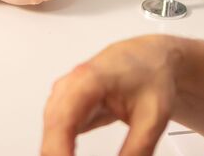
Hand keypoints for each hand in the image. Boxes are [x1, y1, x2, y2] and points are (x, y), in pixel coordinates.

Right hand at [42, 35, 179, 155]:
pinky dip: (62, 151)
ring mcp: (65, 96)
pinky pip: (57, 134)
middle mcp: (70, 86)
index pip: (63, 120)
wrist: (151, 58)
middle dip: (57, 154)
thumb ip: (137, 150)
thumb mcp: (153, 118)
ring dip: (58, 153)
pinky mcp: (68, 108)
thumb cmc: (151, 75)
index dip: (59, 151)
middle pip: (52, 129)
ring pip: (50, 132)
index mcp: (88, 79)